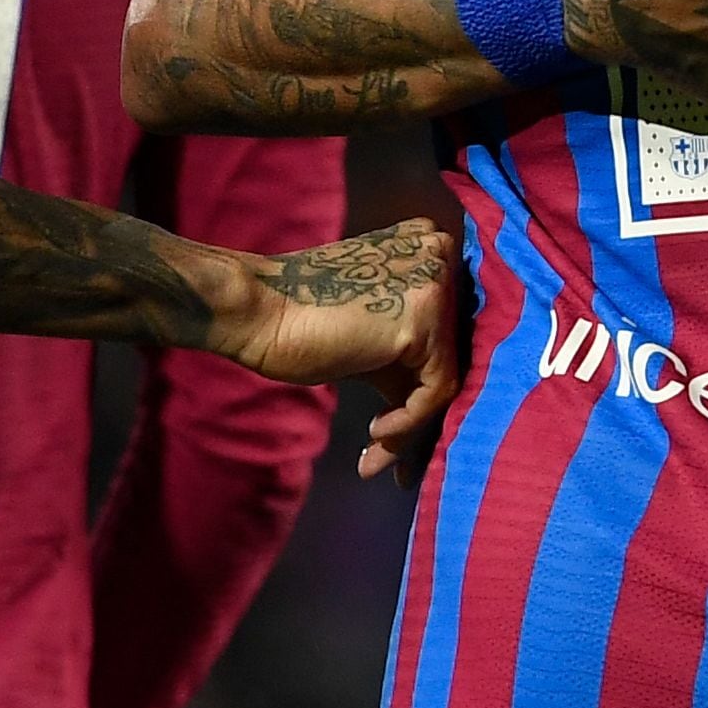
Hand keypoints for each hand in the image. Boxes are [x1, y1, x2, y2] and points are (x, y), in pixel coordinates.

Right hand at [212, 220, 469, 476]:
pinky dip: (408, 423)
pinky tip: (375, 434)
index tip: (395, 428)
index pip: (449, 330)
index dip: (426, 387)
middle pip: (450, 353)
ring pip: (445, 376)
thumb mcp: (371, 336)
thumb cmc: (301, 323)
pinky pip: (435, 390)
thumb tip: (435, 407)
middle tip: (392, 457)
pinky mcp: (424, 316)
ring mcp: (436, 281)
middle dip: (421, 416)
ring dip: (410, 430)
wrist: (257, 311)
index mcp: (428, 249)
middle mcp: (441, 255)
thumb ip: (410, 354)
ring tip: (377, 458)